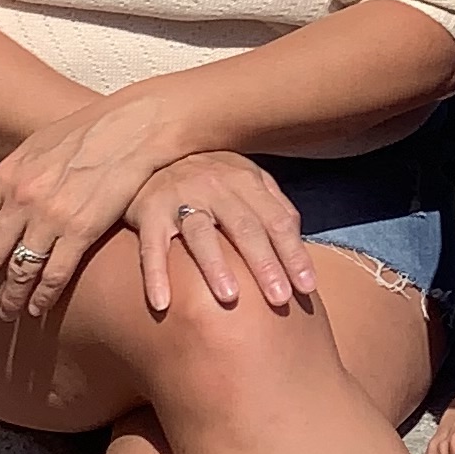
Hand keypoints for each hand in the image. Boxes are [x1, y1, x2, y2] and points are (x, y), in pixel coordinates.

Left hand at [0, 90, 197, 329]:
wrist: (131, 127)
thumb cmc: (86, 132)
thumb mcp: (36, 146)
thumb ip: (14, 176)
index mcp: (6, 177)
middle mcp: (22, 199)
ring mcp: (50, 217)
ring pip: (19, 270)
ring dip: (9, 298)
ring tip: (5, 316)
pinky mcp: (82, 230)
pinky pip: (55, 274)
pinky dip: (43, 296)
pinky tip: (38, 308)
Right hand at [124, 156, 315, 321]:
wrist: (153, 150)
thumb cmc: (210, 174)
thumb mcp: (246, 177)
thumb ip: (273, 205)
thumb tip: (298, 240)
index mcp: (245, 181)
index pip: (276, 221)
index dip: (293, 254)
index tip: (307, 287)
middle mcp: (215, 186)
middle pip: (245, 228)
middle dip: (264, 264)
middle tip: (280, 299)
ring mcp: (179, 198)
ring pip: (200, 233)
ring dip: (215, 265)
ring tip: (230, 297)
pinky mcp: (148, 212)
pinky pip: (151, 246)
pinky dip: (155, 274)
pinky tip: (162, 303)